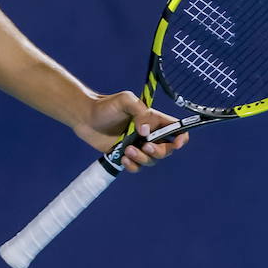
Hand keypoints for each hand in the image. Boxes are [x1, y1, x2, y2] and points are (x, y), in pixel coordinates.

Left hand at [73, 91, 188, 172]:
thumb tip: (146, 132)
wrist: (85, 117)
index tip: (177, 143)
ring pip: (152, 160)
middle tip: (144, 146)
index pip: (176, 129)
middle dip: (159, 151)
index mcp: (154, 119)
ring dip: (142, 158)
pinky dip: (132, 166)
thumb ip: (139, 112)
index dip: (182, 137)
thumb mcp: (125, 100)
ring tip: (127, 150)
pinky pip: (137, 167)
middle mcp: (149, 134)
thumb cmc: (106, 105)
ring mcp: (138, 146)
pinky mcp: (126, 156)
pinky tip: (123, 159)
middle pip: (167, 149)